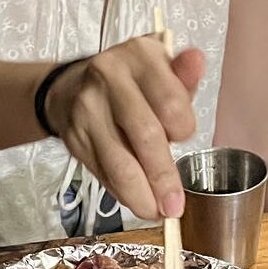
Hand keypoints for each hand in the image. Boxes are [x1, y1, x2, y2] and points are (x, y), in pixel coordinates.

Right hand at [44, 35, 205, 219]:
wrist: (70, 88)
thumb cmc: (128, 84)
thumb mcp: (159, 72)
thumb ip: (182, 78)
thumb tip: (197, 62)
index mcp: (139, 56)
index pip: (170, 100)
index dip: (183, 128)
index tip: (185, 139)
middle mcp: (108, 78)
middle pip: (144, 134)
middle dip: (163, 176)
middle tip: (176, 205)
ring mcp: (87, 109)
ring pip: (119, 162)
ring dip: (141, 195)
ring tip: (157, 212)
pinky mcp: (74, 137)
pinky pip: (102, 173)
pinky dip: (122, 193)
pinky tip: (136, 200)